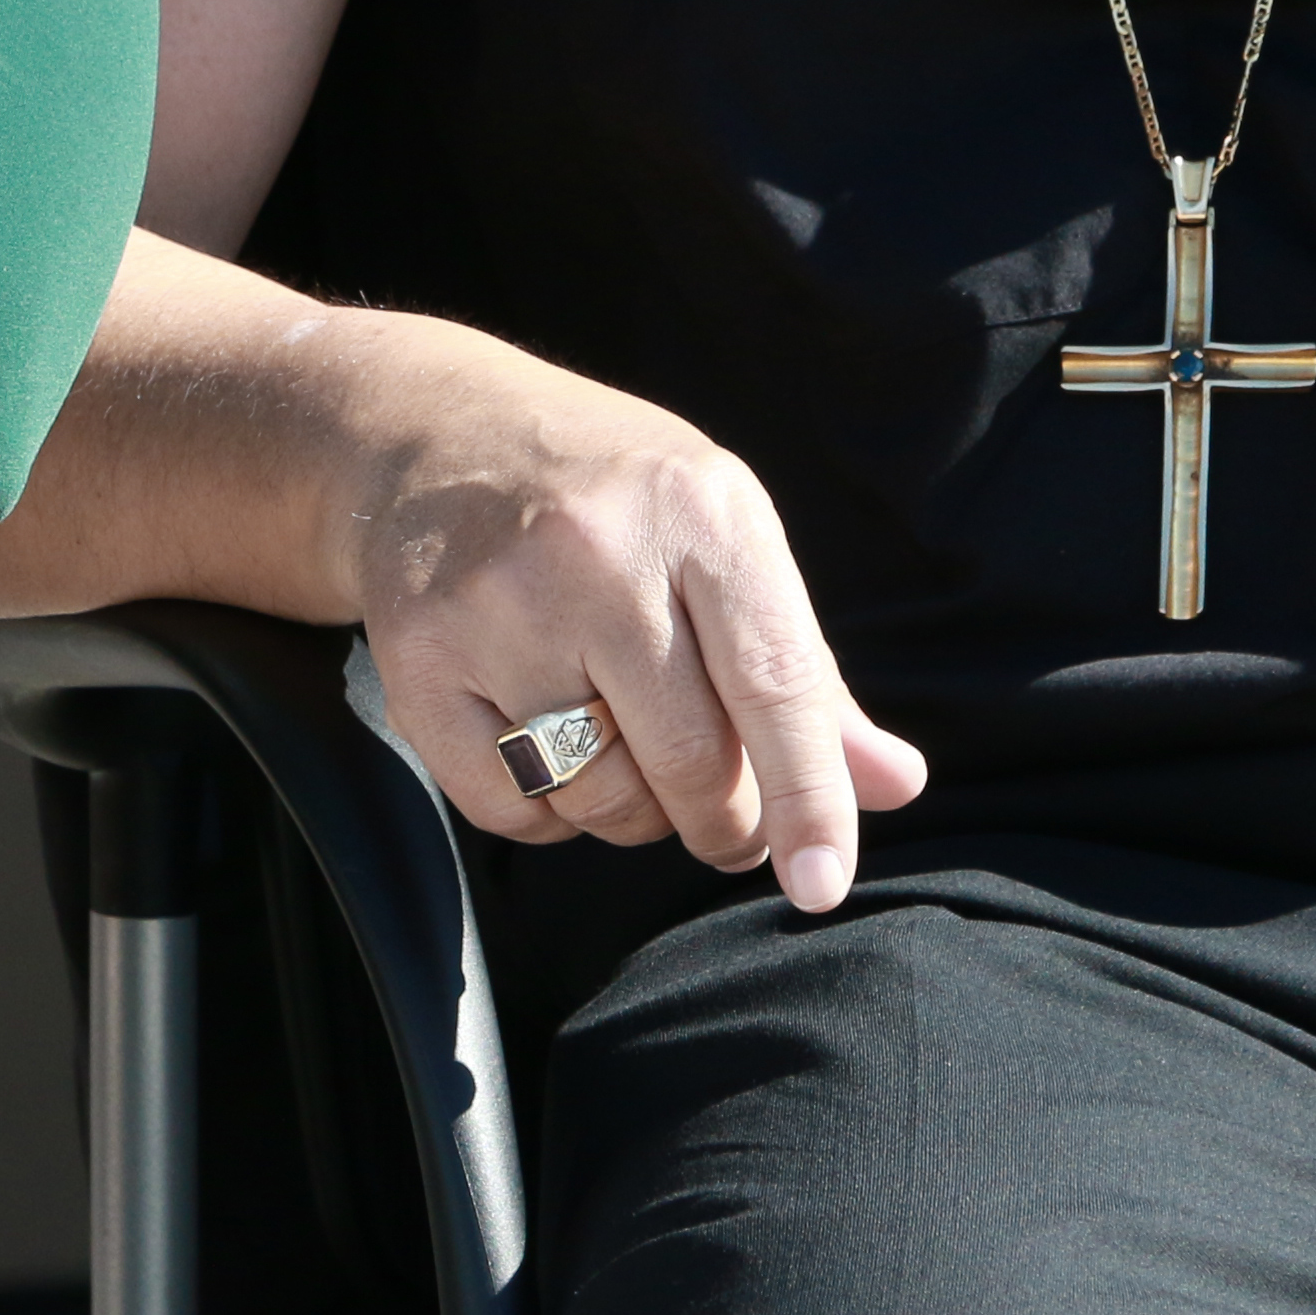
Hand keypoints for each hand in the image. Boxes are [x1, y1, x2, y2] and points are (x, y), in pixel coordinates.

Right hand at [335, 333, 926, 913]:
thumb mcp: (722, 539)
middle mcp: (596, 554)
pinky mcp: (419, 662)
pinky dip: (546, 812)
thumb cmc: (612, 497)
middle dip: (721, 820)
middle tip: (721, 812)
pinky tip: (545, 739)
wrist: (431, 430)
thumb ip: (804, 672)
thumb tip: (896, 787)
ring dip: (630, 810)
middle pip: (688, 763)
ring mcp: (496, 608)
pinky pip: (512, 811)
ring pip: (599, 800)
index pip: (774, 683)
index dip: (808, 797)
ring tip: (620, 739)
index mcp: (700, 512)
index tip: (824, 884)